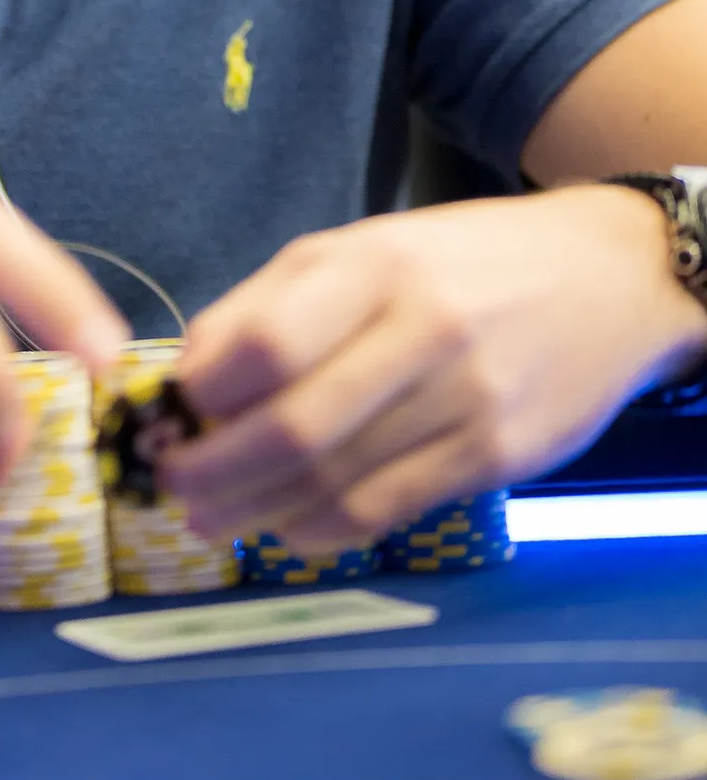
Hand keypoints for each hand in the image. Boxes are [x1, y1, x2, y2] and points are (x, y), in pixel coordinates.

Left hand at [166, 186, 706, 552]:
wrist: (606, 279)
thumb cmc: (458, 263)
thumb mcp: (358, 249)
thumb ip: (266, 305)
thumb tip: (188, 377)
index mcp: (377, 267)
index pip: (268, 344)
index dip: (204, 393)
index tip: (173, 413)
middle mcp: (423, 331)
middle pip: (294, 427)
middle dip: (215, 471)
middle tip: (173, 489)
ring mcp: (467, 399)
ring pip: (337, 480)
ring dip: (257, 512)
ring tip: (212, 520)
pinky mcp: (497, 456)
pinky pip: (388, 509)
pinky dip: (322, 530)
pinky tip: (286, 529)